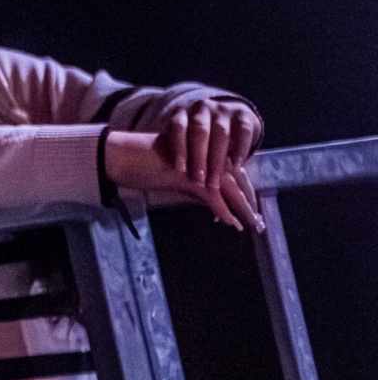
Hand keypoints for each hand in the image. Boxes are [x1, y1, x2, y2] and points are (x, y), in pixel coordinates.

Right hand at [105, 131, 261, 231]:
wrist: (119, 155)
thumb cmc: (140, 163)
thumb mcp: (171, 176)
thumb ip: (190, 186)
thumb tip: (207, 204)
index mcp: (202, 153)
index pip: (231, 174)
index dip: (243, 193)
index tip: (251, 209)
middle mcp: (204, 156)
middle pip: (237, 182)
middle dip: (249, 203)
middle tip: (259, 222)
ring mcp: (198, 165)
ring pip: (230, 190)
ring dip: (244, 210)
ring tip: (253, 226)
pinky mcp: (189, 176)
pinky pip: (213, 197)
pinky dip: (224, 212)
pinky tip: (232, 224)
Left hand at [160, 100, 260, 192]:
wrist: (227, 119)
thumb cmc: (195, 139)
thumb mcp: (182, 141)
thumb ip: (177, 153)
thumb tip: (168, 179)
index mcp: (181, 112)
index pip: (177, 128)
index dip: (179, 148)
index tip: (180, 170)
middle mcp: (201, 108)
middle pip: (199, 132)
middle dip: (199, 158)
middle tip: (200, 181)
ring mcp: (222, 109)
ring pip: (221, 133)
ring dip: (218, 159)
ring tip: (215, 180)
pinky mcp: (243, 114)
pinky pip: (243, 131)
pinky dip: (240, 149)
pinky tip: (236, 166)